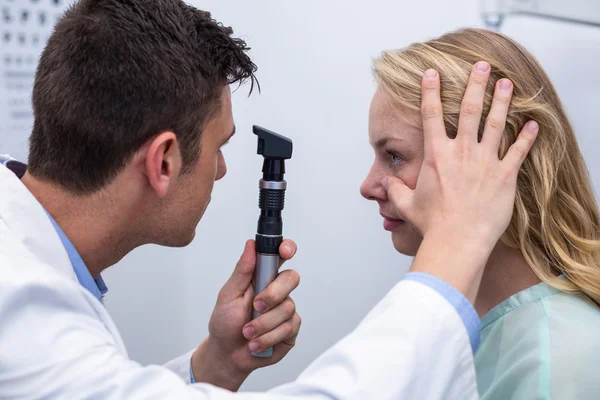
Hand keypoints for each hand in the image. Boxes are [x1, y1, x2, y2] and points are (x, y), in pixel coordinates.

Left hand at [191, 239, 300, 391]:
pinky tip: (255, 342)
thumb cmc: (226, 322)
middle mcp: (278, 291)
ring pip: (287, 308)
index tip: (285, 251)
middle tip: (256, 306)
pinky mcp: (291, 330)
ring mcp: (286, 310)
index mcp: (262, 277)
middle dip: (273, 294)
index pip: (281, 255)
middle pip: (291, 278)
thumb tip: (251, 244)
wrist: (227, 354)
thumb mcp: (228, 295)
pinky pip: (288, 329)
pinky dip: (267, 337)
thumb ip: (242, 270)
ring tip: (247, 332)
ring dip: (263, 324)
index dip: (287, 248)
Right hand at [385, 63, 537, 298]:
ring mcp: (484, 162)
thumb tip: (384, 184)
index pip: (430, 115)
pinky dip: (526, 137)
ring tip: (507, 82)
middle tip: (481, 66)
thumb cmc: (433, 224)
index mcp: (436, 155)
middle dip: (475, 84)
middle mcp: (461, 152)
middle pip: (469, 109)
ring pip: (496, 123)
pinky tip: (533, 124)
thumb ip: (395, 189)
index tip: (432, 73)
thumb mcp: (407, 205)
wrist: (458, 241)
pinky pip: (518, 151)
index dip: (430, 91)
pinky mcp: (504, 176)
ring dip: (502, 100)